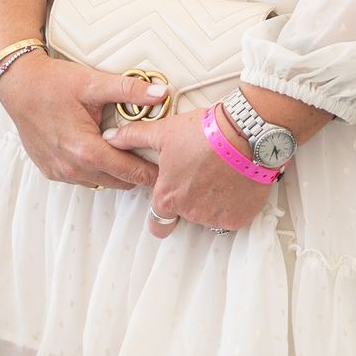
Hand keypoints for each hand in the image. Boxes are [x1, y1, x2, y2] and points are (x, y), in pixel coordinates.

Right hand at [0, 52, 161, 191]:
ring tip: (126, 151)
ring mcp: (60, 172)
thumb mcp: (93, 83)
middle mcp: (72, 167)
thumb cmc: (52, 84)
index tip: (166, 167)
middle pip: (119, 182)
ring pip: (101, 182)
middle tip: (150, 156)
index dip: (152, 171)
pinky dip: (95, 170)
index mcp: (85, 149)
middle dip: (136, 172)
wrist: (18, 86)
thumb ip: (129, 90)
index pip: (131, 172)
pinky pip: (83, 178)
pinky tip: (99, 150)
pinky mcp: (51, 171)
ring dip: (115, 172)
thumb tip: (161, 93)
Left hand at [104, 108, 277, 237]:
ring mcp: (215, 218)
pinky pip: (232, 217)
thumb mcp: (163, 132)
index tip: (174, 196)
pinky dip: (233, 204)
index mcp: (167, 198)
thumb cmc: (203, 132)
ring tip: (220, 173)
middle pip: (186, 215)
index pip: (158, 223)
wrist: (246, 133)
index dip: (164, 211)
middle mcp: (189, 213)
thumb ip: (132, 138)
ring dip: (212, 201)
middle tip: (201, 174)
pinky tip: (235, 182)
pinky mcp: (238, 218)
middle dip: (191, 199)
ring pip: (209, 216)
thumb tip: (109, 138)